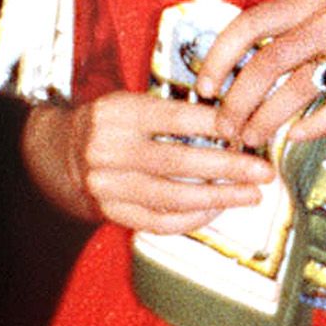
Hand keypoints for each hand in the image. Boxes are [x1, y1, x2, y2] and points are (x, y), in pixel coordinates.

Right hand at [29, 89, 275, 235]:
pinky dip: (192, 218)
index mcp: (118, 113)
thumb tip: (233, 124)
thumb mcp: (133, 104)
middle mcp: (108, 149)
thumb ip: (173, 113)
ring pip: (172, 197)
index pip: (175, 118)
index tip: (248, 132)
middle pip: (179, 161)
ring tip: (250, 196)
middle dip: (229, 168)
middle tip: (265, 172)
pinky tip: (216, 209)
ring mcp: (107, 185)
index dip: (216, 126)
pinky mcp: (109, 211)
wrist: (61, 152)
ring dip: (219, 198)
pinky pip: (159, 221)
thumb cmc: (114, 124)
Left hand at [194, 0, 325, 157]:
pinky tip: (295, 138)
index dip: (220, 57)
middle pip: (268, 61)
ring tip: (251, 139)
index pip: (250, 23)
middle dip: (238, 100)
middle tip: (224, 129)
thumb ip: (292, 31)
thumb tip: (237, 63)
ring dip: (267, 119)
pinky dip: (312, 125)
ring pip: (298, 86)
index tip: (204, 88)